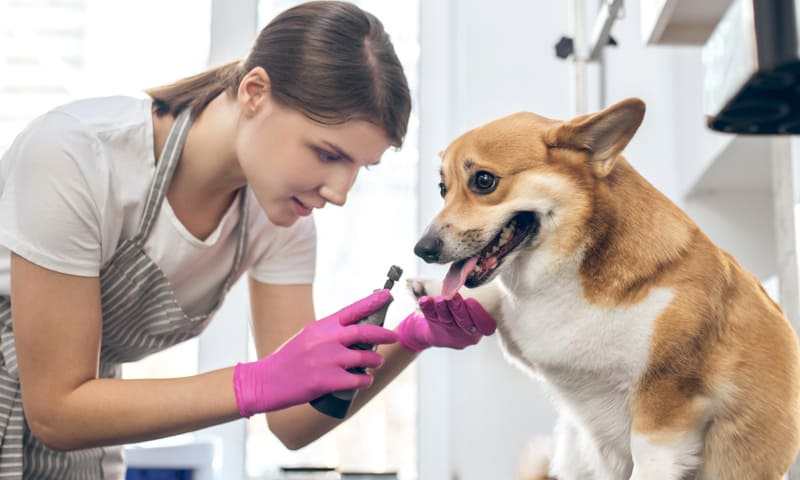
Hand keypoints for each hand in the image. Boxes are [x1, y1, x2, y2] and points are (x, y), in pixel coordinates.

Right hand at [233, 289, 398, 416]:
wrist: (266, 381)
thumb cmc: (289, 360)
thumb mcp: (308, 337)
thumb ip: (330, 333)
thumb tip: (359, 334)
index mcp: (320, 327)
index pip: (351, 310)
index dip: (372, 302)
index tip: (387, 296)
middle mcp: (324, 340)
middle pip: (364, 332)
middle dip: (384, 334)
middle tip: (394, 336)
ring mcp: (326, 360)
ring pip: (364, 357)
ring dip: (375, 361)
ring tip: (376, 362)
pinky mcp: (325, 381)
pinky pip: (357, 379)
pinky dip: (366, 379)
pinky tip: (366, 379)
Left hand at [396, 293, 495, 351]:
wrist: (441, 331)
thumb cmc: (466, 313)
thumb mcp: (477, 310)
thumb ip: (482, 298)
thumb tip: (479, 274)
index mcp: (480, 328)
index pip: (485, 326)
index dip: (479, 315)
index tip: (471, 301)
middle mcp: (466, 332)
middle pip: (464, 322)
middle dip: (458, 308)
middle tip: (453, 296)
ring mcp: (449, 330)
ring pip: (447, 319)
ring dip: (443, 308)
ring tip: (439, 299)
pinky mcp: (435, 327)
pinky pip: (431, 317)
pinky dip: (427, 308)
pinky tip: (424, 300)